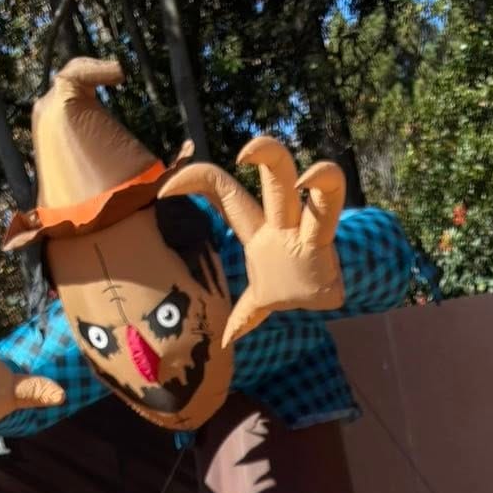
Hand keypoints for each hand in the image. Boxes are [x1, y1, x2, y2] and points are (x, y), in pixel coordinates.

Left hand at [160, 137, 344, 347]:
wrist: (329, 304)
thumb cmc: (295, 289)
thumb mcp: (262, 301)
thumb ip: (245, 314)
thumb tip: (226, 340)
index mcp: (257, 230)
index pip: (222, 192)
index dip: (194, 180)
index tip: (164, 191)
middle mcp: (276, 222)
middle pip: (265, 178)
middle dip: (257, 155)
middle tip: (241, 153)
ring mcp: (296, 229)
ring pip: (285, 185)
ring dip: (276, 161)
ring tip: (258, 152)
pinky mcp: (319, 244)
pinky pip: (323, 212)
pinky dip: (323, 188)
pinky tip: (310, 179)